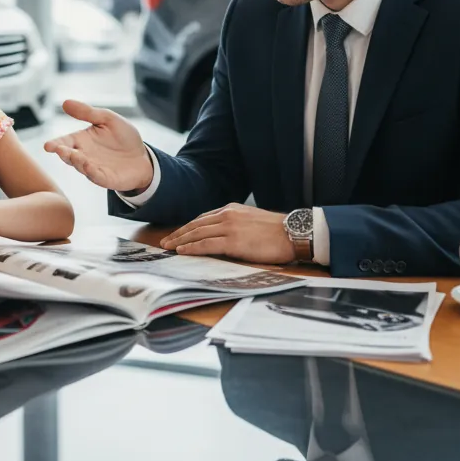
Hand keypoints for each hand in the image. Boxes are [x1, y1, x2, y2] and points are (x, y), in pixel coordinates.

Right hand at [43, 100, 152, 192]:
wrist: (143, 156)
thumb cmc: (123, 137)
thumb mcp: (107, 119)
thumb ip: (87, 113)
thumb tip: (65, 102)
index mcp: (81, 141)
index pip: (64, 142)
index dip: (55, 144)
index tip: (47, 145)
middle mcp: (84, 156)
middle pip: (69, 156)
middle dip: (63, 153)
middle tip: (59, 149)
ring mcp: (94, 169)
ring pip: (81, 167)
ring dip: (77, 162)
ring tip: (74, 155)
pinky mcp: (106, 179)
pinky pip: (97, 177)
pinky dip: (91, 172)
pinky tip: (88, 166)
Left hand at [159, 204, 294, 263]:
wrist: (294, 232)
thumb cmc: (278, 231)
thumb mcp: (252, 220)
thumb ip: (236, 224)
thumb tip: (225, 235)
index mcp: (231, 209)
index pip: (203, 218)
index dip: (188, 227)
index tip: (178, 234)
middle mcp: (227, 215)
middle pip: (195, 225)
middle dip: (178, 234)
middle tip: (164, 242)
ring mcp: (229, 227)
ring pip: (197, 234)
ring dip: (180, 241)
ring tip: (168, 247)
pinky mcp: (233, 241)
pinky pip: (206, 245)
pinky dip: (191, 248)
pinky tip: (181, 251)